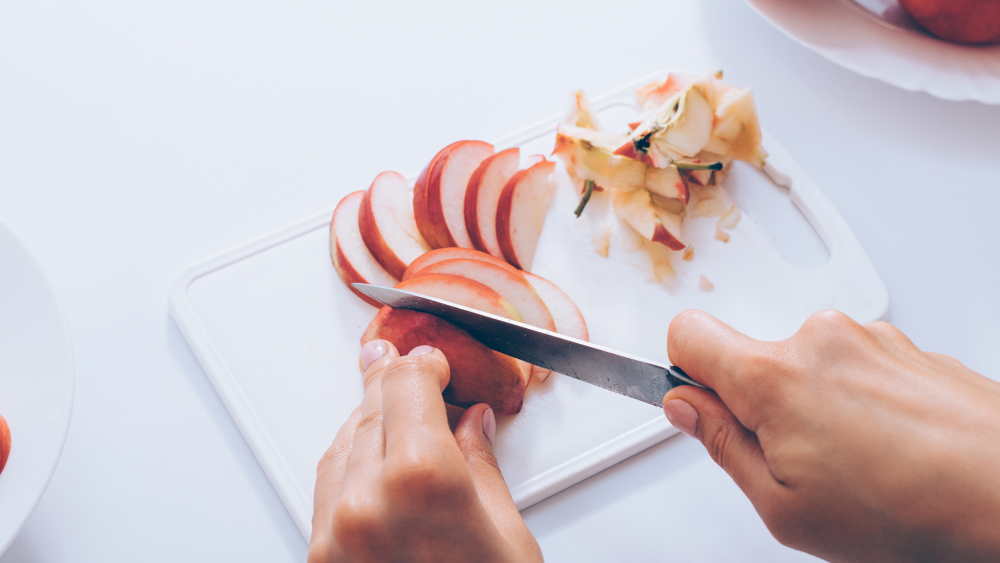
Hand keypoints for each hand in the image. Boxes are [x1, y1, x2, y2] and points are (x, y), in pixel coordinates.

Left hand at [308, 340, 542, 562]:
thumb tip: (472, 426)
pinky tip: (370, 456)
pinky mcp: (322, 554)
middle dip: (391, 382)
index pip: (407, 383)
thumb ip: (481, 468)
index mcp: (423, 479)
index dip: (422, 364)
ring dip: (367, 420)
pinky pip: (327, 486)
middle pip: (372, 408)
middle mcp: (368, 501)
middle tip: (400, 362)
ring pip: (343, 442)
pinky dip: (348, 461)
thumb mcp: (506, 535)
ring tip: (390, 409)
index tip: (432, 362)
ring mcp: (338, 529)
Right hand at [663, 310, 999, 562]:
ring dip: (813, 405)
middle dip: (758, 405)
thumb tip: (687, 410)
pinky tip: (887, 450)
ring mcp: (868, 338)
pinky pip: (853, 366)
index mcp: (775, 376)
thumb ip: (722, 446)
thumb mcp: (785, 507)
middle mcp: (819, 339)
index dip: (681, 372)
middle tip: (795, 462)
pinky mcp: (905, 346)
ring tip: (855, 463)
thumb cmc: (913, 510)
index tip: (697, 404)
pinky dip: (856, 401)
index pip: (688, 334)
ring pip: (804, 364)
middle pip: (751, 357)